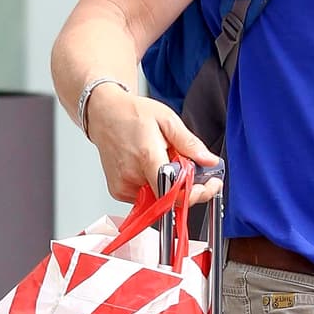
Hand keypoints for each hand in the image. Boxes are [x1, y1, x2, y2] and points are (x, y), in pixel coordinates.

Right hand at [85, 86, 221, 203]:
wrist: (104, 114)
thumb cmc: (132, 114)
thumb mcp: (167, 120)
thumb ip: (189, 144)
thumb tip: (209, 161)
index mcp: (146, 157)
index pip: (173, 192)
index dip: (194, 193)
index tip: (208, 186)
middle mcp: (132, 176)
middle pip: (170, 197)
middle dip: (187, 187)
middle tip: (191, 170)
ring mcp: (123, 187)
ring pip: (159, 199)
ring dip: (170, 186)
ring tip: (164, 162)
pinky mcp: (119, 192)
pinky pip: (146, 197)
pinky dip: (155, 186)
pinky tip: (151, 168)